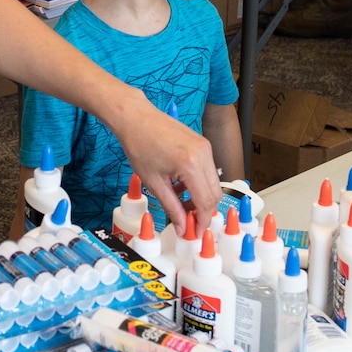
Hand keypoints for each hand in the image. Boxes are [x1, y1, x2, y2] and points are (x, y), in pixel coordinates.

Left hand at [113, 99, 219, 230]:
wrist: (136, 118)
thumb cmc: (139, 144)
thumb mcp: (154, 183)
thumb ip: (172, 208)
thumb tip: (182, 227)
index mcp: (191, 164)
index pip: (206, 202)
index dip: (202, 222)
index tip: (195, 233)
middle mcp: (203, 154)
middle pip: (215, 194)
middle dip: (203, 212)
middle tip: (188, 222)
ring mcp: (205, 147)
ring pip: (213, 183)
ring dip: (201, 198)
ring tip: (180, 204)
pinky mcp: (202, 144)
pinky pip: (207, 171)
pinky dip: (198, 184)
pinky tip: (181, 187)